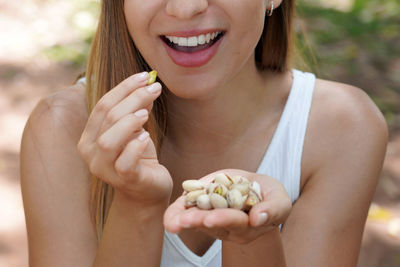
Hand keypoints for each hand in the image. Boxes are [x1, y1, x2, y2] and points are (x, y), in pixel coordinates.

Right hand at [77, 72, 171, 203]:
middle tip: (155, 87)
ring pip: (110, 140)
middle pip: (108, 117)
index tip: (145, 76)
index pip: (102, 106)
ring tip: (146, 113)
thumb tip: (146, 84)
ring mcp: (105, 169)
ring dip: (129, 122)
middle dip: (133, 98)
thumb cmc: (139, 158)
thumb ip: (135, 110)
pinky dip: (135, 147)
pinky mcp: (124, 180)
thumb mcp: (135, 130)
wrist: (147, 191)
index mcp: (90, 137)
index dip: (124, 88)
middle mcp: (91, 153)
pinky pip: (125, 162)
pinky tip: (145, 138)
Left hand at [164, 169, 290, 243]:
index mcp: (247, 224)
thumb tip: (258, 218)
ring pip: (197, 221)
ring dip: (184, 220)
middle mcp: (228, 226)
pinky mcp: (201, 208)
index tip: (211, 218)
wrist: (255, 188)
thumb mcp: (279, 200)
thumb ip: (273, 209)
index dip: (224, 219)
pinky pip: (188, 212)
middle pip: (212, 223)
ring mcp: (213, 218)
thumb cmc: (270, 196)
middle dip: (198, 221)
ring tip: (172, 222)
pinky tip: (170, 217)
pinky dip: (177, 214)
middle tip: (185, 221)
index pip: (235, 222)